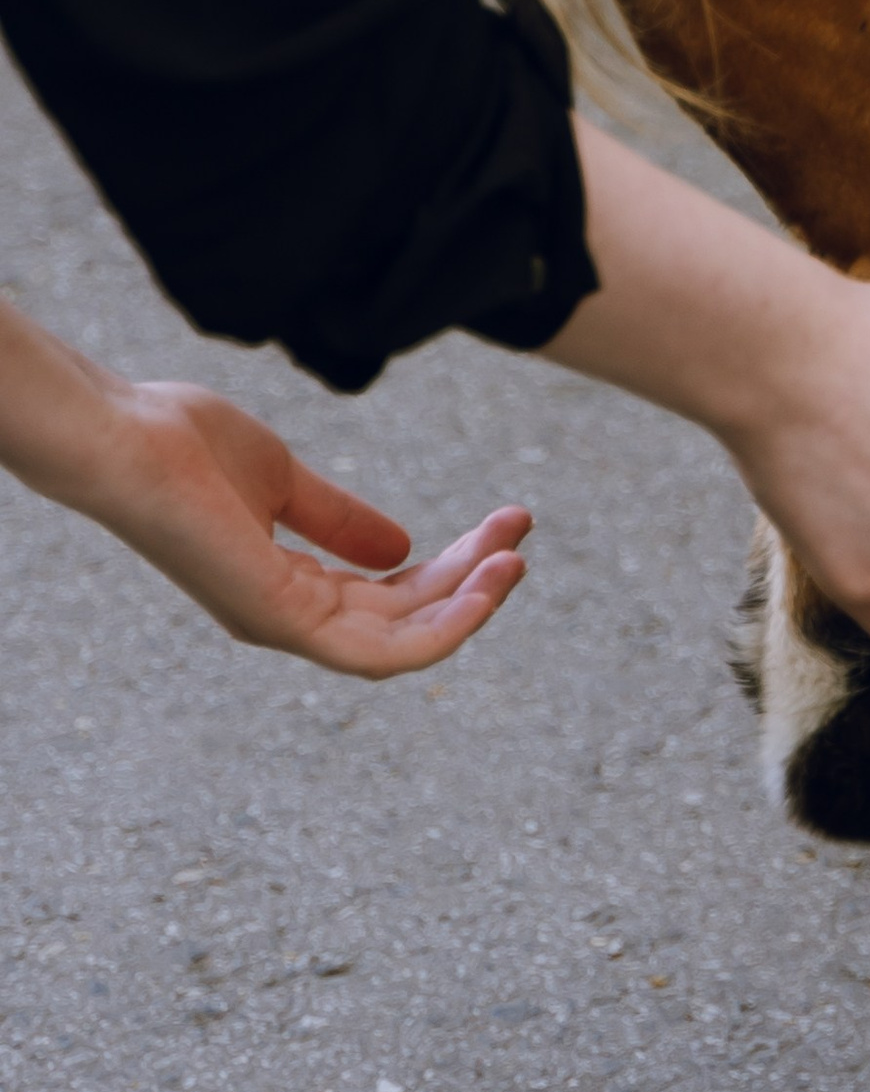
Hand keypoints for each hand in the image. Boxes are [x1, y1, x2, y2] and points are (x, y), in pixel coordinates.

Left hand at [63, 380, 529, 678]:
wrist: (126, 438)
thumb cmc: (183, 447)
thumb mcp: (284, 481)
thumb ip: (339, 518)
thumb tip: (403, 546)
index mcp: (285, 587)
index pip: (386, 598)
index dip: (448, 567)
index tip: (499, 526)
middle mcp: (286, 617)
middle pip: (403, 618)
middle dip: (470, 579)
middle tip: (520, 528)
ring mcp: (282, 623)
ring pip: (401, 643)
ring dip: (469, 608)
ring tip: (517, 561)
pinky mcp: (280, 619)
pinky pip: (379, 652)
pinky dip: (441, 627)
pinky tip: (483, 582)